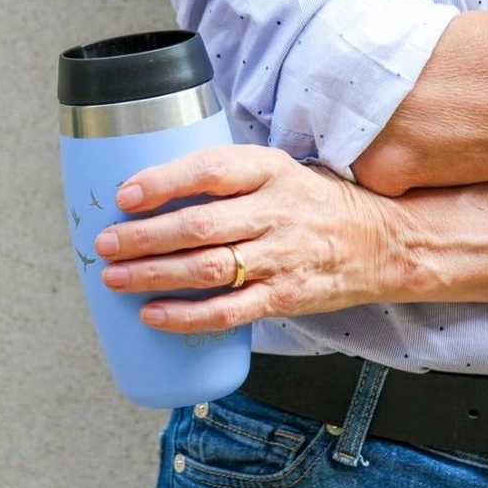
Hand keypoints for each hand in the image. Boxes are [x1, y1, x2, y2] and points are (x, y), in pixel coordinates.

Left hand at [94, 145, 402, 332]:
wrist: (381, 242)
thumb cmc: (317, 204)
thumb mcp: (279, 171)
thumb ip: (228, 176)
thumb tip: (155, 186)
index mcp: (270, 171)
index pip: (210, 170)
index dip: (163, 182)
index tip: (124, 195)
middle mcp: (275, 212)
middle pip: (200, 226)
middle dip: (145, 237)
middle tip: (106, 244)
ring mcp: (280, 258)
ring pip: (208, 269)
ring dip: (156, 275)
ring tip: (115, 278)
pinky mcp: (284, 297)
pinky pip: (229, 311)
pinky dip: (187, 316)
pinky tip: (154, 314)